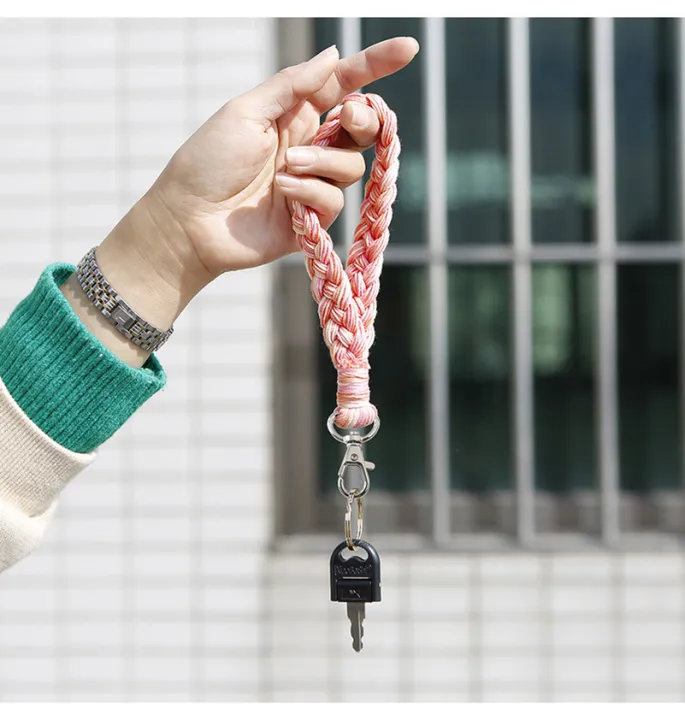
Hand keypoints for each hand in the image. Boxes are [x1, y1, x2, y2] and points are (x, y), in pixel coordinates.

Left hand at [85, 38, 417, 366]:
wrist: (189, 222)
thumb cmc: (208, 162)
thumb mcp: (246, 111)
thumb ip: (293, 84)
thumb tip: (334, 55)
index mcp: (294, 114)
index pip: (344, 84)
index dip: (376, 65)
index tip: (408, 48)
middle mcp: (309, 147)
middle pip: (362, 128)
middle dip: (364, 118)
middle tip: (346, 114)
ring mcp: (311, 184)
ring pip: (351, 167)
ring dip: (321, 162)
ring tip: (284, 169)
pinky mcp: (311, 220)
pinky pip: (333, 200)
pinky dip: (310, 193)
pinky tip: (281, 193)